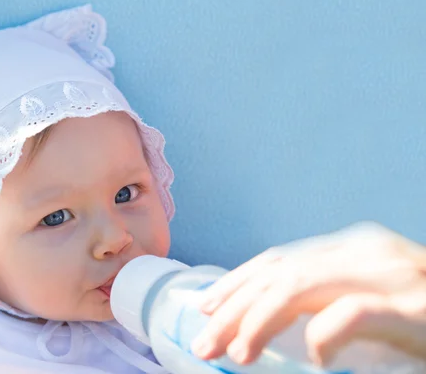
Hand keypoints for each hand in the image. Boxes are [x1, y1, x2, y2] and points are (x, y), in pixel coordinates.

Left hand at [192, 222, 425, 366]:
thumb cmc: (425, 321)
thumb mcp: (369, 302)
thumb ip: (326, 301)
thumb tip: (267, 326)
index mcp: (350, 250)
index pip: (278, 260)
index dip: (236, 282)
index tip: (204, 307)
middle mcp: (365, 253)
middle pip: (280, 273)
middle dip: (234, 308)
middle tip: (204, 342)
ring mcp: (392, 276)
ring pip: (303, 286)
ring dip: (259, 320)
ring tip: (235, 353)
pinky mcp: (416, 307)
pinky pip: (355, 312)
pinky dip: (325, 334)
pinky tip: (313, 358)